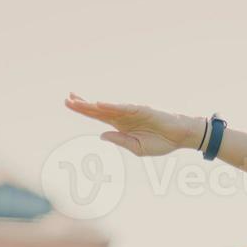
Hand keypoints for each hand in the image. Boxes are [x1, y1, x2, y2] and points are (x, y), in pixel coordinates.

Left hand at [64, 92, 201, 157]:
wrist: (179, 137)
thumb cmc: (161, 142)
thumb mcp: (137, 148)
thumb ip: (119, 141)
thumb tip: (102, 135)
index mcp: (120, 126)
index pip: (98, 116)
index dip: (84, 110)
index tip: (70, 103)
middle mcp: (123, 117)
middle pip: (98, 110)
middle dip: (83, 104)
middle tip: (67, 99)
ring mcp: (131, 112)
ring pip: (108, 108)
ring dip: (92, 105)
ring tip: (76, 101)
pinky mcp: (142, 110)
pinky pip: (124, 108)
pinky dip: (112, 106)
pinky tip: (100, 105)